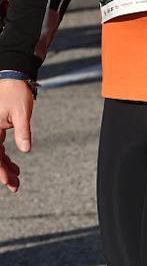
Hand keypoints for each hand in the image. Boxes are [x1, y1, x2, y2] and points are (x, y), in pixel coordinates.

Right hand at [0, 78, 33, 193]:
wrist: (13, 78)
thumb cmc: (17, 94)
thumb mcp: (22, 113)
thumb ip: (23, 132)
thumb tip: (25, 150)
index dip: (0, 169)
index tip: (8, 182)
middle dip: (3, 172)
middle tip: (15, 187)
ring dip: (4, 166)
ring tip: (17, 179)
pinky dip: (5, 157)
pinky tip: (15, 166)